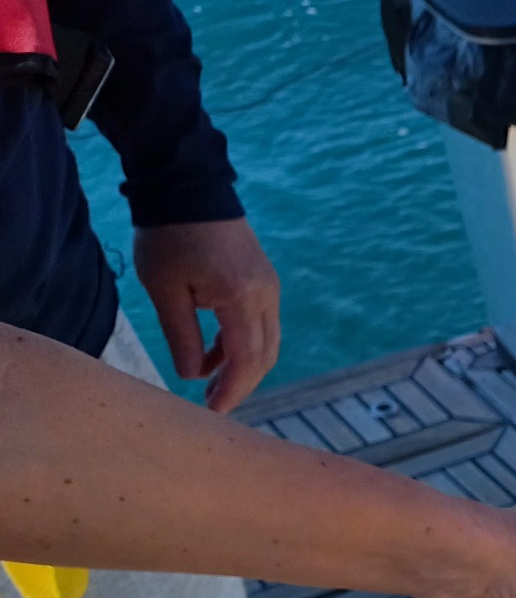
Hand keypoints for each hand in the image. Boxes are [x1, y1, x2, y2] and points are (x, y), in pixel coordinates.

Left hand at [133, 217, 281, 412]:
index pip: (247, 359)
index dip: (233, 391)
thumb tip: (191, 375)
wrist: (187, 184)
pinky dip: (240, 345)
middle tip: (211, 406)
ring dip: (240, 366)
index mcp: (242, 297)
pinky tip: (211, 352)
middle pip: (264, 355)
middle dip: (240, 384)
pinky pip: (260, 324)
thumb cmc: (169, 235)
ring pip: (266, 342)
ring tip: (208, 382)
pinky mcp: (262, 279)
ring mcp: (268, 286)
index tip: (213, 413)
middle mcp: (265, 294)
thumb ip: (182, 336)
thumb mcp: (165, 290)